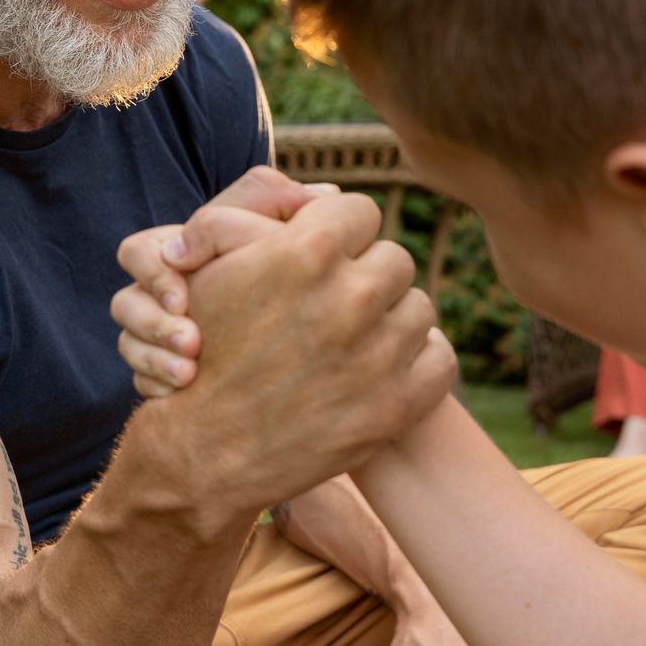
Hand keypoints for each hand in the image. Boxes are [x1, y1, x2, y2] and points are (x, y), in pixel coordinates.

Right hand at [111, 167, 335, 397]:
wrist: (302, 348)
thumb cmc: (291, 272)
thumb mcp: (285, 234)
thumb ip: (292, 209)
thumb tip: (326, 195)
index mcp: (178, 254)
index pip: (138, 253)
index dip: (154, 273)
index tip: (184, 297)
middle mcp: (162, 294)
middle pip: (124, 304)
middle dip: (153, 324)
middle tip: (192, 341)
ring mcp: (161, 336)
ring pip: (129, 345)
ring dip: (155, 359)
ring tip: (189, 373)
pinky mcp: (166, 373)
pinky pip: (143, 382)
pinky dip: (160, 388)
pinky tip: (187, 395)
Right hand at [142, 192, 456, 515]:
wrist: (206, 451)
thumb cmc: (205, 348)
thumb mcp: (216, 266)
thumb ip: (264, 215)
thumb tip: (326, 194)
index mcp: (308, 249)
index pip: (362, 211)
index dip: (340, 234)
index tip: (324, 260)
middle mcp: (351, 296)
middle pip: (395, 259)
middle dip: (366, 278)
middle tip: (335, 305)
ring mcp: (379, 353)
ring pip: (418, 307)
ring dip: (389, 320)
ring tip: (352, 340)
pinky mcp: (397, 405)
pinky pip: (439, 357)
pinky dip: (416, 361)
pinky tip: (382, 368)